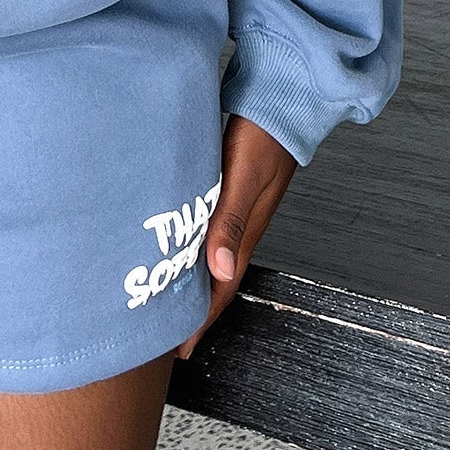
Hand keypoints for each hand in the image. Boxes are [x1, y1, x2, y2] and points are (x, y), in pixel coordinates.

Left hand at [175, 113, 297, 359]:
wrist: (284, 101)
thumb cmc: (264, 134)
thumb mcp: (244, 176)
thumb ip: (231, 219)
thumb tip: (219, 269)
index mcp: (246, 230)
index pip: (221, 286)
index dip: (201, 319)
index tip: (180, 348)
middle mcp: (242, 225)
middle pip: (216, 278)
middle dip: (193, 307)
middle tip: (165, 331)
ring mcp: (237, 208)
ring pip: (212, 256)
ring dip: (192, 277)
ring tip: (169, 296)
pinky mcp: (230, 190)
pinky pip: (210, 230)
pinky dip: (194, 246)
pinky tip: (180, 243)